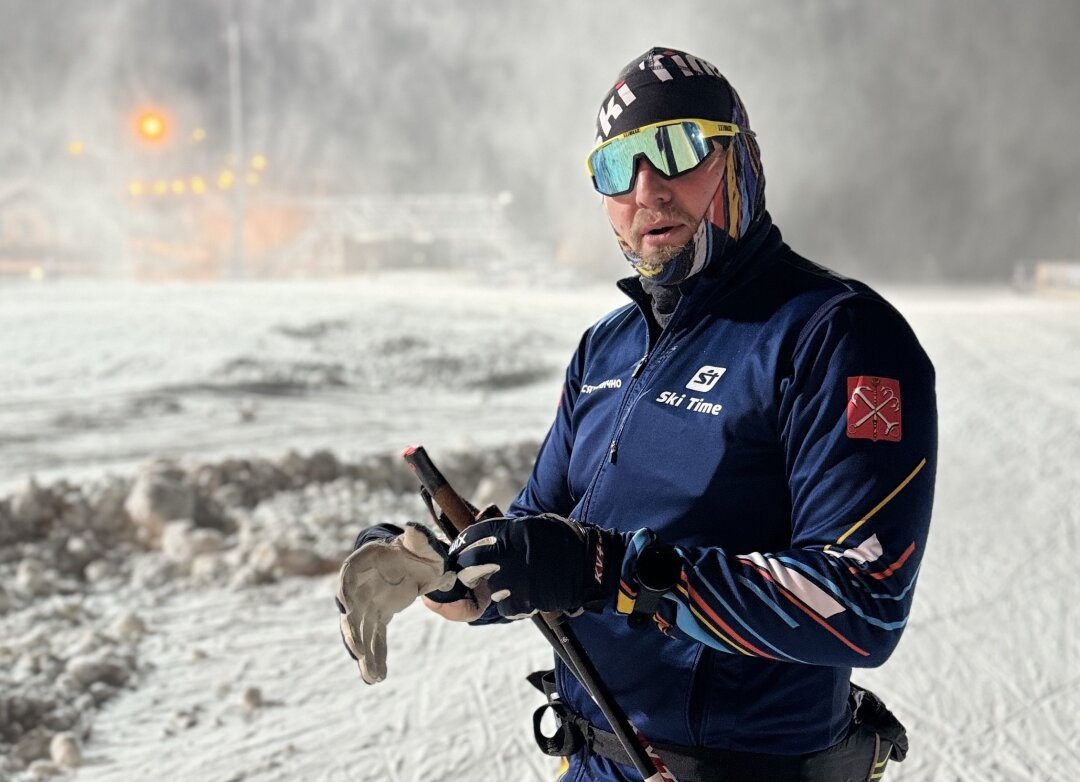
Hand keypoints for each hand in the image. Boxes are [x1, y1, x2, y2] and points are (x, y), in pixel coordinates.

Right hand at [336, 522, 464, 683]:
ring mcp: (366, 604)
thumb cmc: (416, 548)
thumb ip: (419, 539)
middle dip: (353, 633)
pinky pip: (374, 639)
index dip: (346, 595)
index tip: (347, 611)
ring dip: (364, 654)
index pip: (348, 580)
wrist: (414, 559)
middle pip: (350, 612)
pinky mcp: (377, 617)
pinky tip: (377, 677)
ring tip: (372, 677)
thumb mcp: (422, 543)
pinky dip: (376, 657)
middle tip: (359, 653)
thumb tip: (413, 528)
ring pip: (361, 632)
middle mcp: (359, 587)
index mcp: (364, 564)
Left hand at [448, 514, 627, 619]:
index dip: (463, 544)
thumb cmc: (564, 541)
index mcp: (512, 530)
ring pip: (489, 588)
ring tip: (513, 584)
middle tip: (474, 574)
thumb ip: (508, 530)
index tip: (461, 551)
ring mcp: (516, 579)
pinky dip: (512, 605)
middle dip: (469, 569)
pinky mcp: (526, 600)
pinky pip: (506, 607)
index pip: (472, 536)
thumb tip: (482, 533)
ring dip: (495, 588)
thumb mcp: (534, 524)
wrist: (590, 565)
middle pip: (471, 563)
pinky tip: (525, 596)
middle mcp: (510, 553)